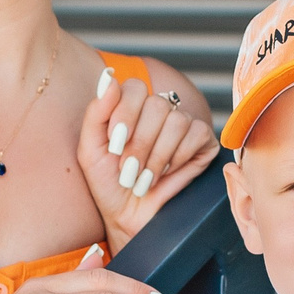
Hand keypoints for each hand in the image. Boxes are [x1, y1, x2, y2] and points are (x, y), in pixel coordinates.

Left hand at [79, 69, 217, 250]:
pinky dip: (178, 158)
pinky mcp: (203, 143)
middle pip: (157, 104)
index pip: (135, 88)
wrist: (129, 217)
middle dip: (140, 143)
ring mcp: (182, 126)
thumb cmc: (108, 185)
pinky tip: (166, 174)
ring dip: (157, 156)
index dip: (125, 115)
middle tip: (129, 168)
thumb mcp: (91, 150)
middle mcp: (159, 112)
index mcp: (132, 108)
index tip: (115, 144)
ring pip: (177, 121)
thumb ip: (96, 112)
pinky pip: (197, 134)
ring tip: (144, 177)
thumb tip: (109, 77)